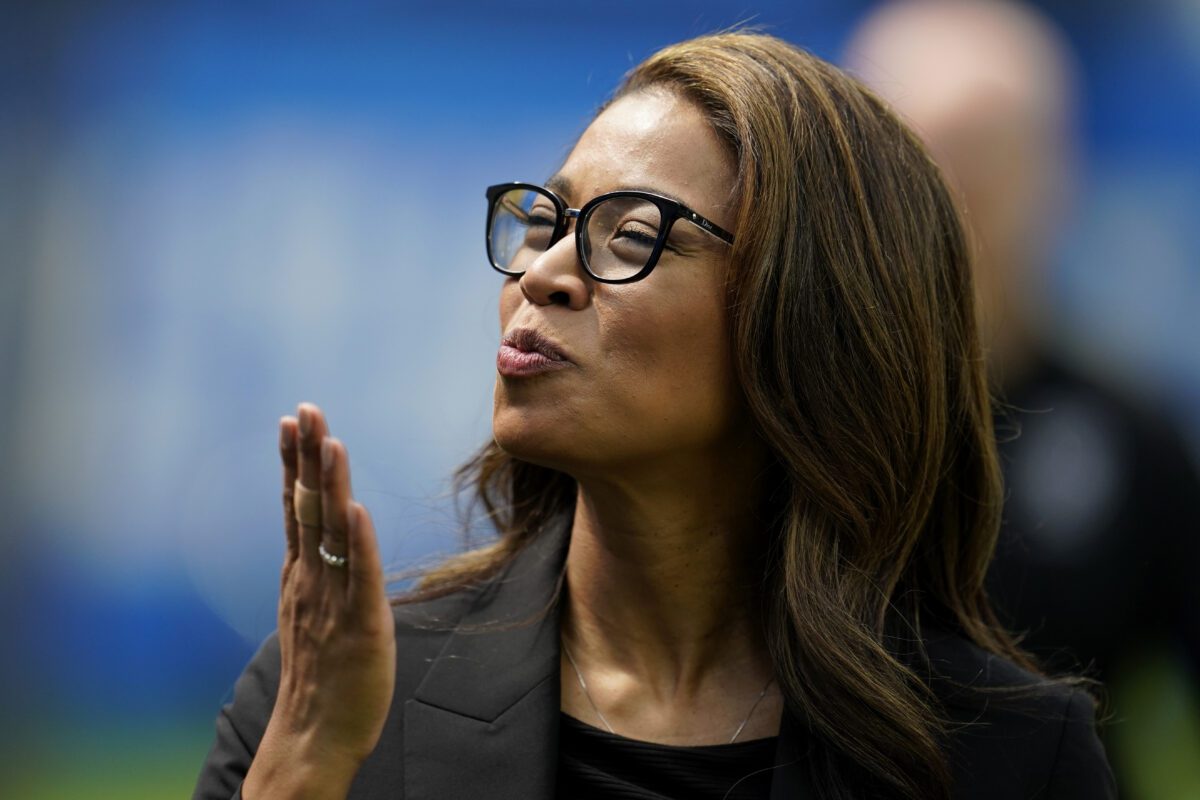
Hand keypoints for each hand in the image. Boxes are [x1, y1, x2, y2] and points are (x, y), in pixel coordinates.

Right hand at [243, 403, 395, 797]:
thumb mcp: (309, 614)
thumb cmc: (319, 677)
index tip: (293, 421)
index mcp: (300, 576)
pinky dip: (358, 541)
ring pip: (331, 532)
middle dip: (309, 456)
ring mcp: (331, 600)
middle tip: (308, 410)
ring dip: (332, 485)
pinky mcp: (360, 623)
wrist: (313, 737)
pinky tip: (358, 508)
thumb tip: (320, 541)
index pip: (296, 507)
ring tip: (331, 441)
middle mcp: (310, 580)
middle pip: (308, 507)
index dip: (295, 464)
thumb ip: (313, 575)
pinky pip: (359, 575)